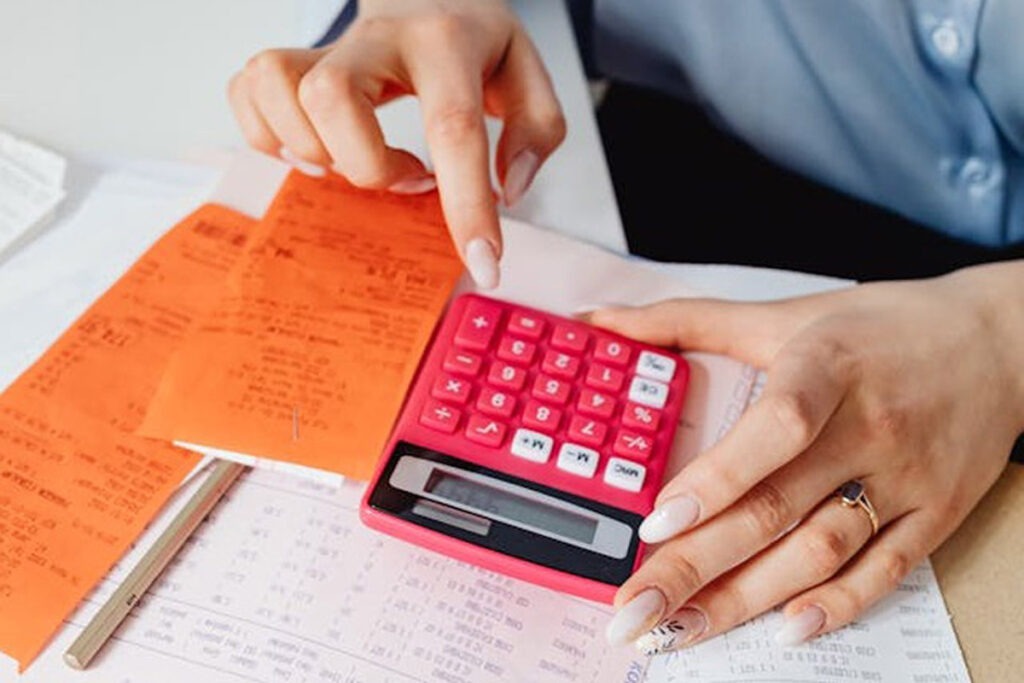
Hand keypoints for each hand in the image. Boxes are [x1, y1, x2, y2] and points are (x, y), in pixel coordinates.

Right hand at [226, 0, 565, 288]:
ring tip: (359, 159)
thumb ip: (536, 132)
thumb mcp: (527, 76)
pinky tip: (316, 148)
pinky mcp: (290, 60)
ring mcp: (326, 47)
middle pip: (331, 98)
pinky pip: (247, 93)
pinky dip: (269, 136)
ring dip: (314, 151)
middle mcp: (377, 36)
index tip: (484, 264)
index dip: (466, 204)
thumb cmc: (474, 42)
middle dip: (366, 166)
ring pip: (279, 89)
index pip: (452, 128)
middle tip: (408, 176)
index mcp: (446, 42)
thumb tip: (508, 190)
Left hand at [589, 262, 1023, 652]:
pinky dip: (837, 604)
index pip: (774, 431)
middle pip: (778, 509)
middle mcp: (868, 428)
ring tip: (683, 630)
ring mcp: (906, 477)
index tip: (656, 523)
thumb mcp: (785, 313)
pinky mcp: (937, 513)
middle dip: (698, 566)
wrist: (1000, 342)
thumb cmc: (879, 327)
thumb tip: (602, 323)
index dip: (716, 479)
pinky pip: (886, 570)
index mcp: (826, 369)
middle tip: (636, 608)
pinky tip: (784, 628)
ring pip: (822, 551)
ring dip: (748, 599)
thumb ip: (687, 320)